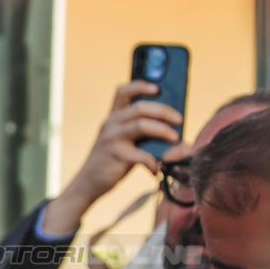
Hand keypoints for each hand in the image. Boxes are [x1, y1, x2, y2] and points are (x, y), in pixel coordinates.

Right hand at [41, 81, 182, 233]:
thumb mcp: (125, 143)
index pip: (123, 92)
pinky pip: (141, 154)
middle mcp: (111, 123)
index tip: (158, 89)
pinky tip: (155, 169)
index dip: (140, 86)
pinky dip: (153, 162)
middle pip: (140, 107)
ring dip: (163, 131)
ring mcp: (111, 137)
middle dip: (164, 111)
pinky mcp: (115, 153)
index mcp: (113, 117)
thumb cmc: (112, 162)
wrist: (89, 182)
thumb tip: (180, 141)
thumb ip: (146, 137)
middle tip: (179, 120)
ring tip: (175, 139)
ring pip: (142, 125)